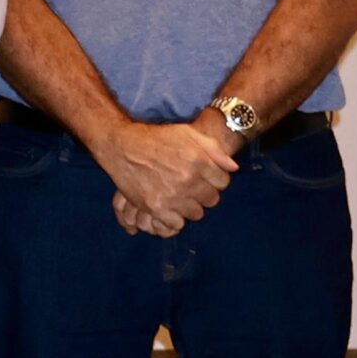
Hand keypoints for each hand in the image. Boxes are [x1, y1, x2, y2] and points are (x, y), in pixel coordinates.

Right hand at [93, 120, 235, 231]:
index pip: (223, 182)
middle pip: (211, 200)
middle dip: (204, 193)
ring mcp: (172, 196)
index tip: (206, 178)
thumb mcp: (188, 134)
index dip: (215, 180)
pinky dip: (175, 218)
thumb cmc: (157, 138)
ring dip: (191, 206)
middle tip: (192, 187)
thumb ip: (214, 150)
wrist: (122, 146)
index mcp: (198, 161)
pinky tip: (170, 207)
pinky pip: (177, 223)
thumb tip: (234, 168)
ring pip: (196, 214)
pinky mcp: (155, 207)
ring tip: (180, 197)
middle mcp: (188, 179)